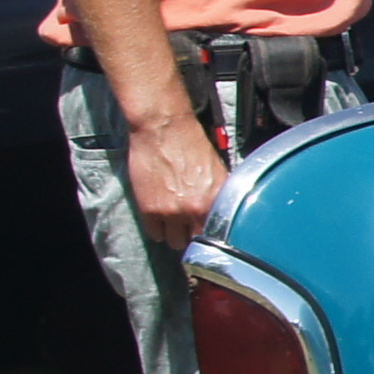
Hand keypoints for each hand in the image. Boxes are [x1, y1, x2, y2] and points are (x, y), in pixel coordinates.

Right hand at [125, 97, 228, 251]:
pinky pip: (154, 234)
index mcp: (218, 201)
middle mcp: (197, 210)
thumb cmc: (192, 145)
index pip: (220, 236)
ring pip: (174, 243)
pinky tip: (159, 218)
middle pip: (196, 243)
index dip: (214, 237)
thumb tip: (224, 216)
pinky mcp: (149, 210)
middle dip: (193, 236)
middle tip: (188, 227)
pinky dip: (157, 229)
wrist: (164, 130)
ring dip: (174, 234)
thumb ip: (219, 197)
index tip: (210, 237)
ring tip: (173, 222)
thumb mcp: (219, 172)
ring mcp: (172, 213)